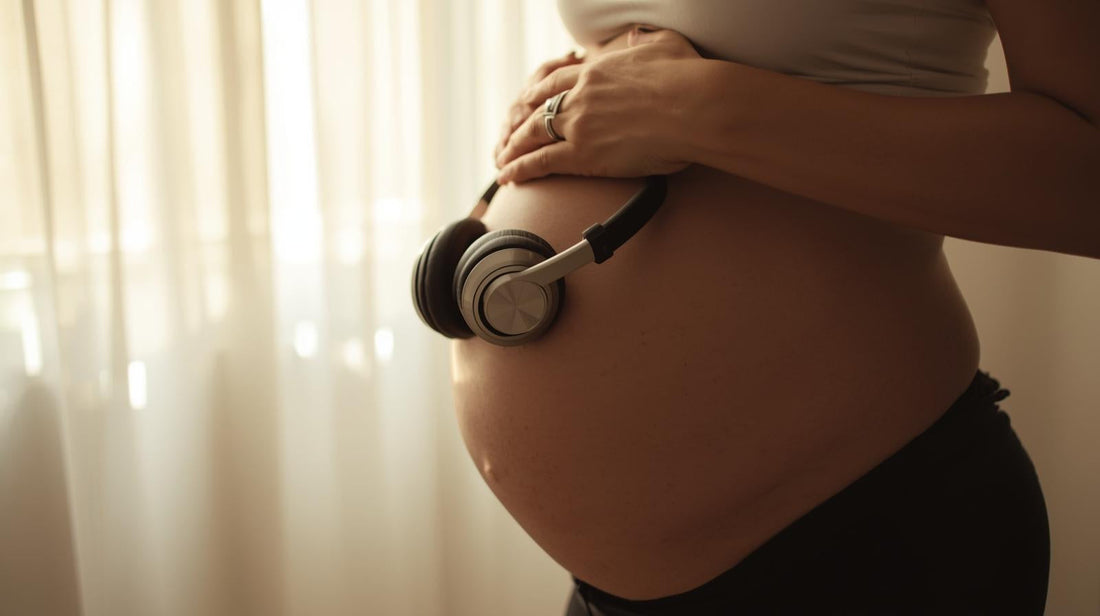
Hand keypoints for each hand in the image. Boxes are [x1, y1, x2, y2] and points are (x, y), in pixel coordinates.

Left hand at [495, 27, 703, 183]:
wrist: (694, 106)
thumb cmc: (689, 77)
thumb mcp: (665, 45)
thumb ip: (645, 41)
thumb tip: (639, 36)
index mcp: (598, 70)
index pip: (557, 81)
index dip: (539, 93)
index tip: (528, 101)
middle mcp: (582, 95)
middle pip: (539, 108)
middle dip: (520, 123)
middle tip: (508, 135)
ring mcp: (579, 124)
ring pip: (533, 135)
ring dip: (513, 147)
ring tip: (501, 159)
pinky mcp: (584, 154)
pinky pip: (541, 161)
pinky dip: (520, 168)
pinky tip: (508, 176)